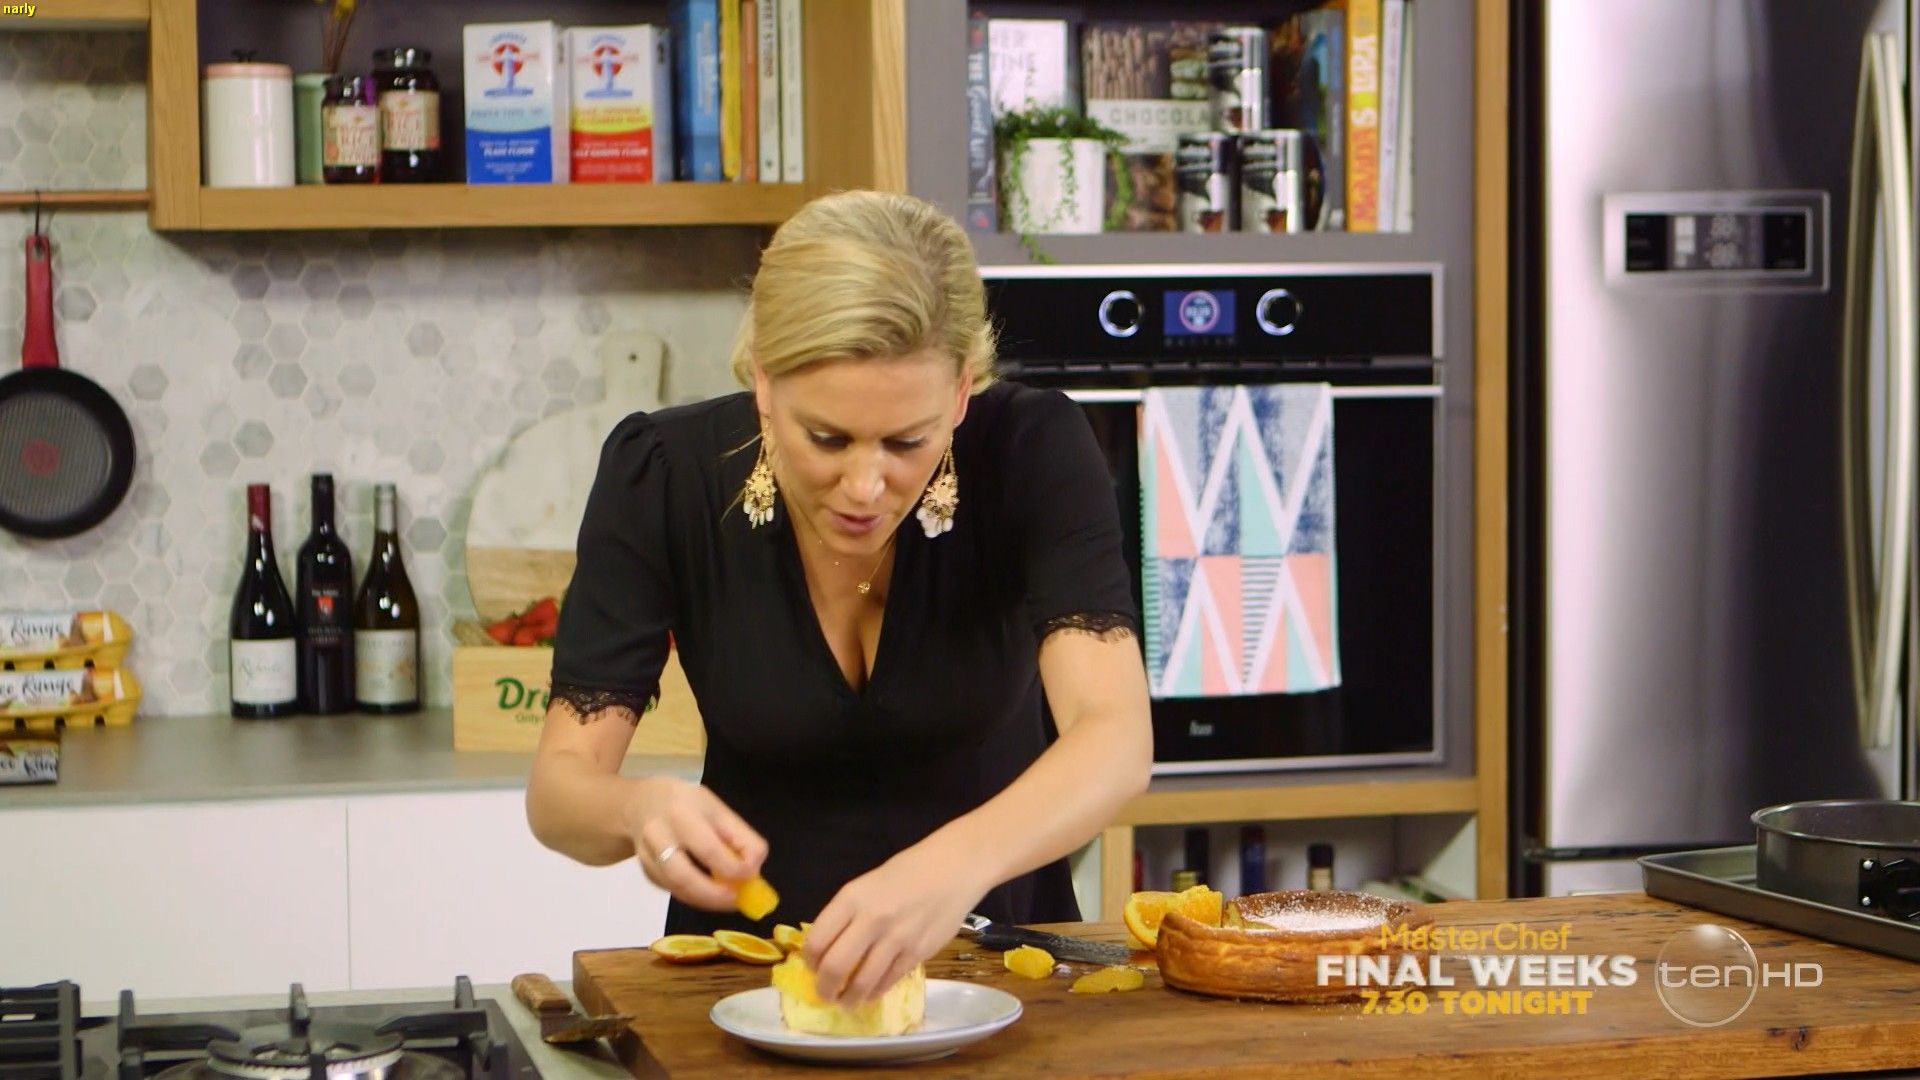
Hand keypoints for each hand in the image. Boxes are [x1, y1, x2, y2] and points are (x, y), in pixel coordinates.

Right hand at [621, 777, 767, 910]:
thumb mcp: (716, 808)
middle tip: (737, 899)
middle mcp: (659, 833)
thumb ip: (738, 836)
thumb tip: (753, 871)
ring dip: (706, 900)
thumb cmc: (688, 805)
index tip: (752, 874)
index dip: (734, 867)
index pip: (709, 848)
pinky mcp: (645, 871)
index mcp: (683, 812)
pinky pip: (672, 890)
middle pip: (683, 874)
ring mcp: (647, 855)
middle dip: (715, 894)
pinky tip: (710, 894)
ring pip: (675, 888)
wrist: (640, 803)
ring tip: (728, 900)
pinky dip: (695, 897)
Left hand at [803, 841, 982, 1005]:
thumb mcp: (867, 884)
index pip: (817, 940)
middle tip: (825, 994)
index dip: (809, 961)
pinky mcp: (917, 953)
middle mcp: (870, 919)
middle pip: (835, 967)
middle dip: (825, 988)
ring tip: (846, 1001)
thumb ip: (847, 914)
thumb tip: (828, 948)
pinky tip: (871, 993)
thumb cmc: (907, 872)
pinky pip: (888, 981)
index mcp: (852, 898)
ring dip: (849, 998)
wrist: (952, 868)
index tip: (812, 967)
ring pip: (862, 982)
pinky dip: (875, 992)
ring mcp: (895, 938)